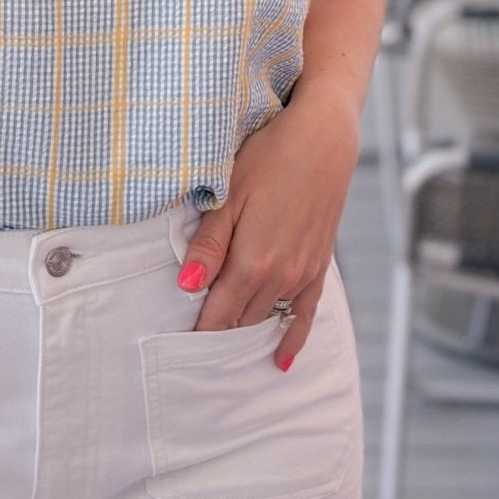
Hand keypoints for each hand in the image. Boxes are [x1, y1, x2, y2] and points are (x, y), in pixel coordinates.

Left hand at [178, 99, 359, 369]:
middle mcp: (280, 276)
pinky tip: (281, 359)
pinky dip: (293, 337)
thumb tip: (186, 287)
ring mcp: (303, 273)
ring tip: (222, 352)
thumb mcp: (229, 195)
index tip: (176, 353)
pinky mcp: (319, 265)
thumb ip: (208, 245)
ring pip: (268, 317)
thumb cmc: (269, 158)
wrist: (322, 139)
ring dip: (246, 332)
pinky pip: (306, 313)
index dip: (197, 334)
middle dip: (218, 335)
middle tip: (192, 354)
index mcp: (252, 261)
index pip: (218, 313)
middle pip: (241, 320)